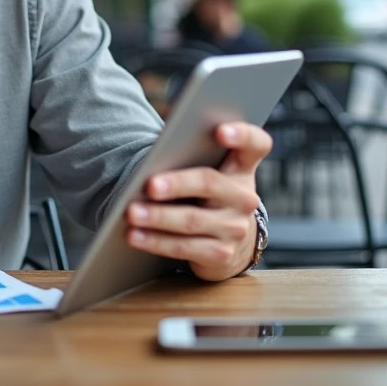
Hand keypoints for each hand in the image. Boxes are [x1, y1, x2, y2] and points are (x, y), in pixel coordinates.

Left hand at [124, 122, 270, 281]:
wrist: (228, 241)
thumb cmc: (207, 195)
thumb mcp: (210, 173)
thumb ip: (192, 158)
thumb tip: (152, 161)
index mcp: (241, 167)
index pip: (254, 144)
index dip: (241, 135)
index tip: (219, 131)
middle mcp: (244, 197)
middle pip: (209, 183)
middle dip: (177, 184)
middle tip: (149, 185)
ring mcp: (235, 227)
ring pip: (192, 220)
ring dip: (158, 217)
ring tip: (132, 212)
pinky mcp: (222, 254)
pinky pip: (184, 247)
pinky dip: (156, 241)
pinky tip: (135, 236)